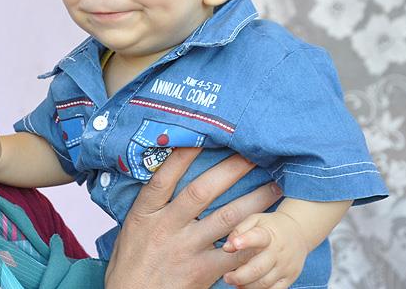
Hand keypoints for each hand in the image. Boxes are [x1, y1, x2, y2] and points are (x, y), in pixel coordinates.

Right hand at [105, 149, 282, 288]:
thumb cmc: (132, 262)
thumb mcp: (133, 227)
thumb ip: (152, 204)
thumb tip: (168, 174)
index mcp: (145, 213)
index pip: (164, 176)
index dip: (183, 154)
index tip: (203, 134)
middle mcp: (166, 226)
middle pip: (201, 191)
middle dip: (230, 170)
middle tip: (253, 152)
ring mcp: (185, 248)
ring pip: (225, 218)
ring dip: (253, 200)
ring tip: (274, 186)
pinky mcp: (201, 271)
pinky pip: (233, 253)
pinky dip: (252, 240)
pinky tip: (268, 229)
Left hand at [221, 212, 308, 288]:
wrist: (299, 232)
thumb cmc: (270, 227)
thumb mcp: (255, 220)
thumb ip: (239, 230)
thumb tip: (227, 248)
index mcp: (268, 235)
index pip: (257, 237)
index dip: (245, 241)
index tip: (235, 244)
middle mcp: (278, 252)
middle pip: (258, 268)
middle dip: (239, 276)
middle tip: (227, 277)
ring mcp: (285, 266)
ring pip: (264, 283)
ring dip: (247, 286)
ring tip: (236, 283)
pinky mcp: (290, 277)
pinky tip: (248, 287)